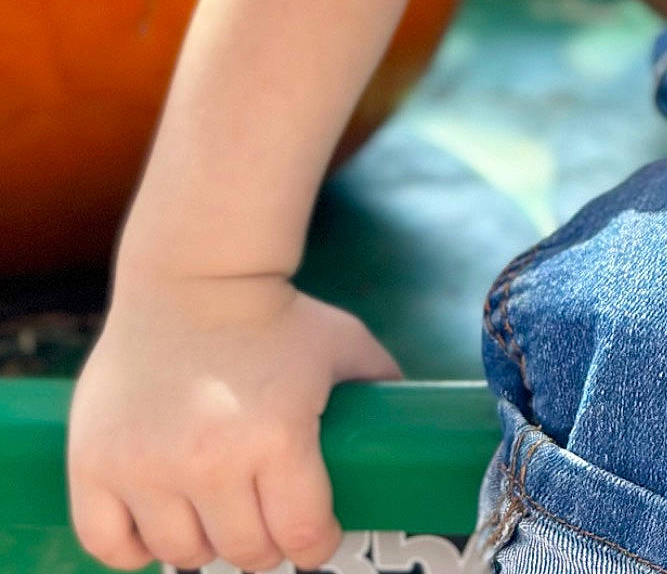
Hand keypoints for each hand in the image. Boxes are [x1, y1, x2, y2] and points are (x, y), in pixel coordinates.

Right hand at [68, 274, 401, 571]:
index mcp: (278, 437)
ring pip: (183, 555)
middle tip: (266, 514)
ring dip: (205, 539)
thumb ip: (380, 388)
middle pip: (246, 553)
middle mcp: (210, 459)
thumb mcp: (343, 345)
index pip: (303, 538)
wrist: (193, 275)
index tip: (315, 532)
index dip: (317, 542)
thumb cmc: (277, 314)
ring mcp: (147, 466)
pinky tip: (161, 515)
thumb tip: (415, 426)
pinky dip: (135, 545)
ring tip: (217, 506)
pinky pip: (111, 546)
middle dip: (265, 542)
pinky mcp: (96, 463)